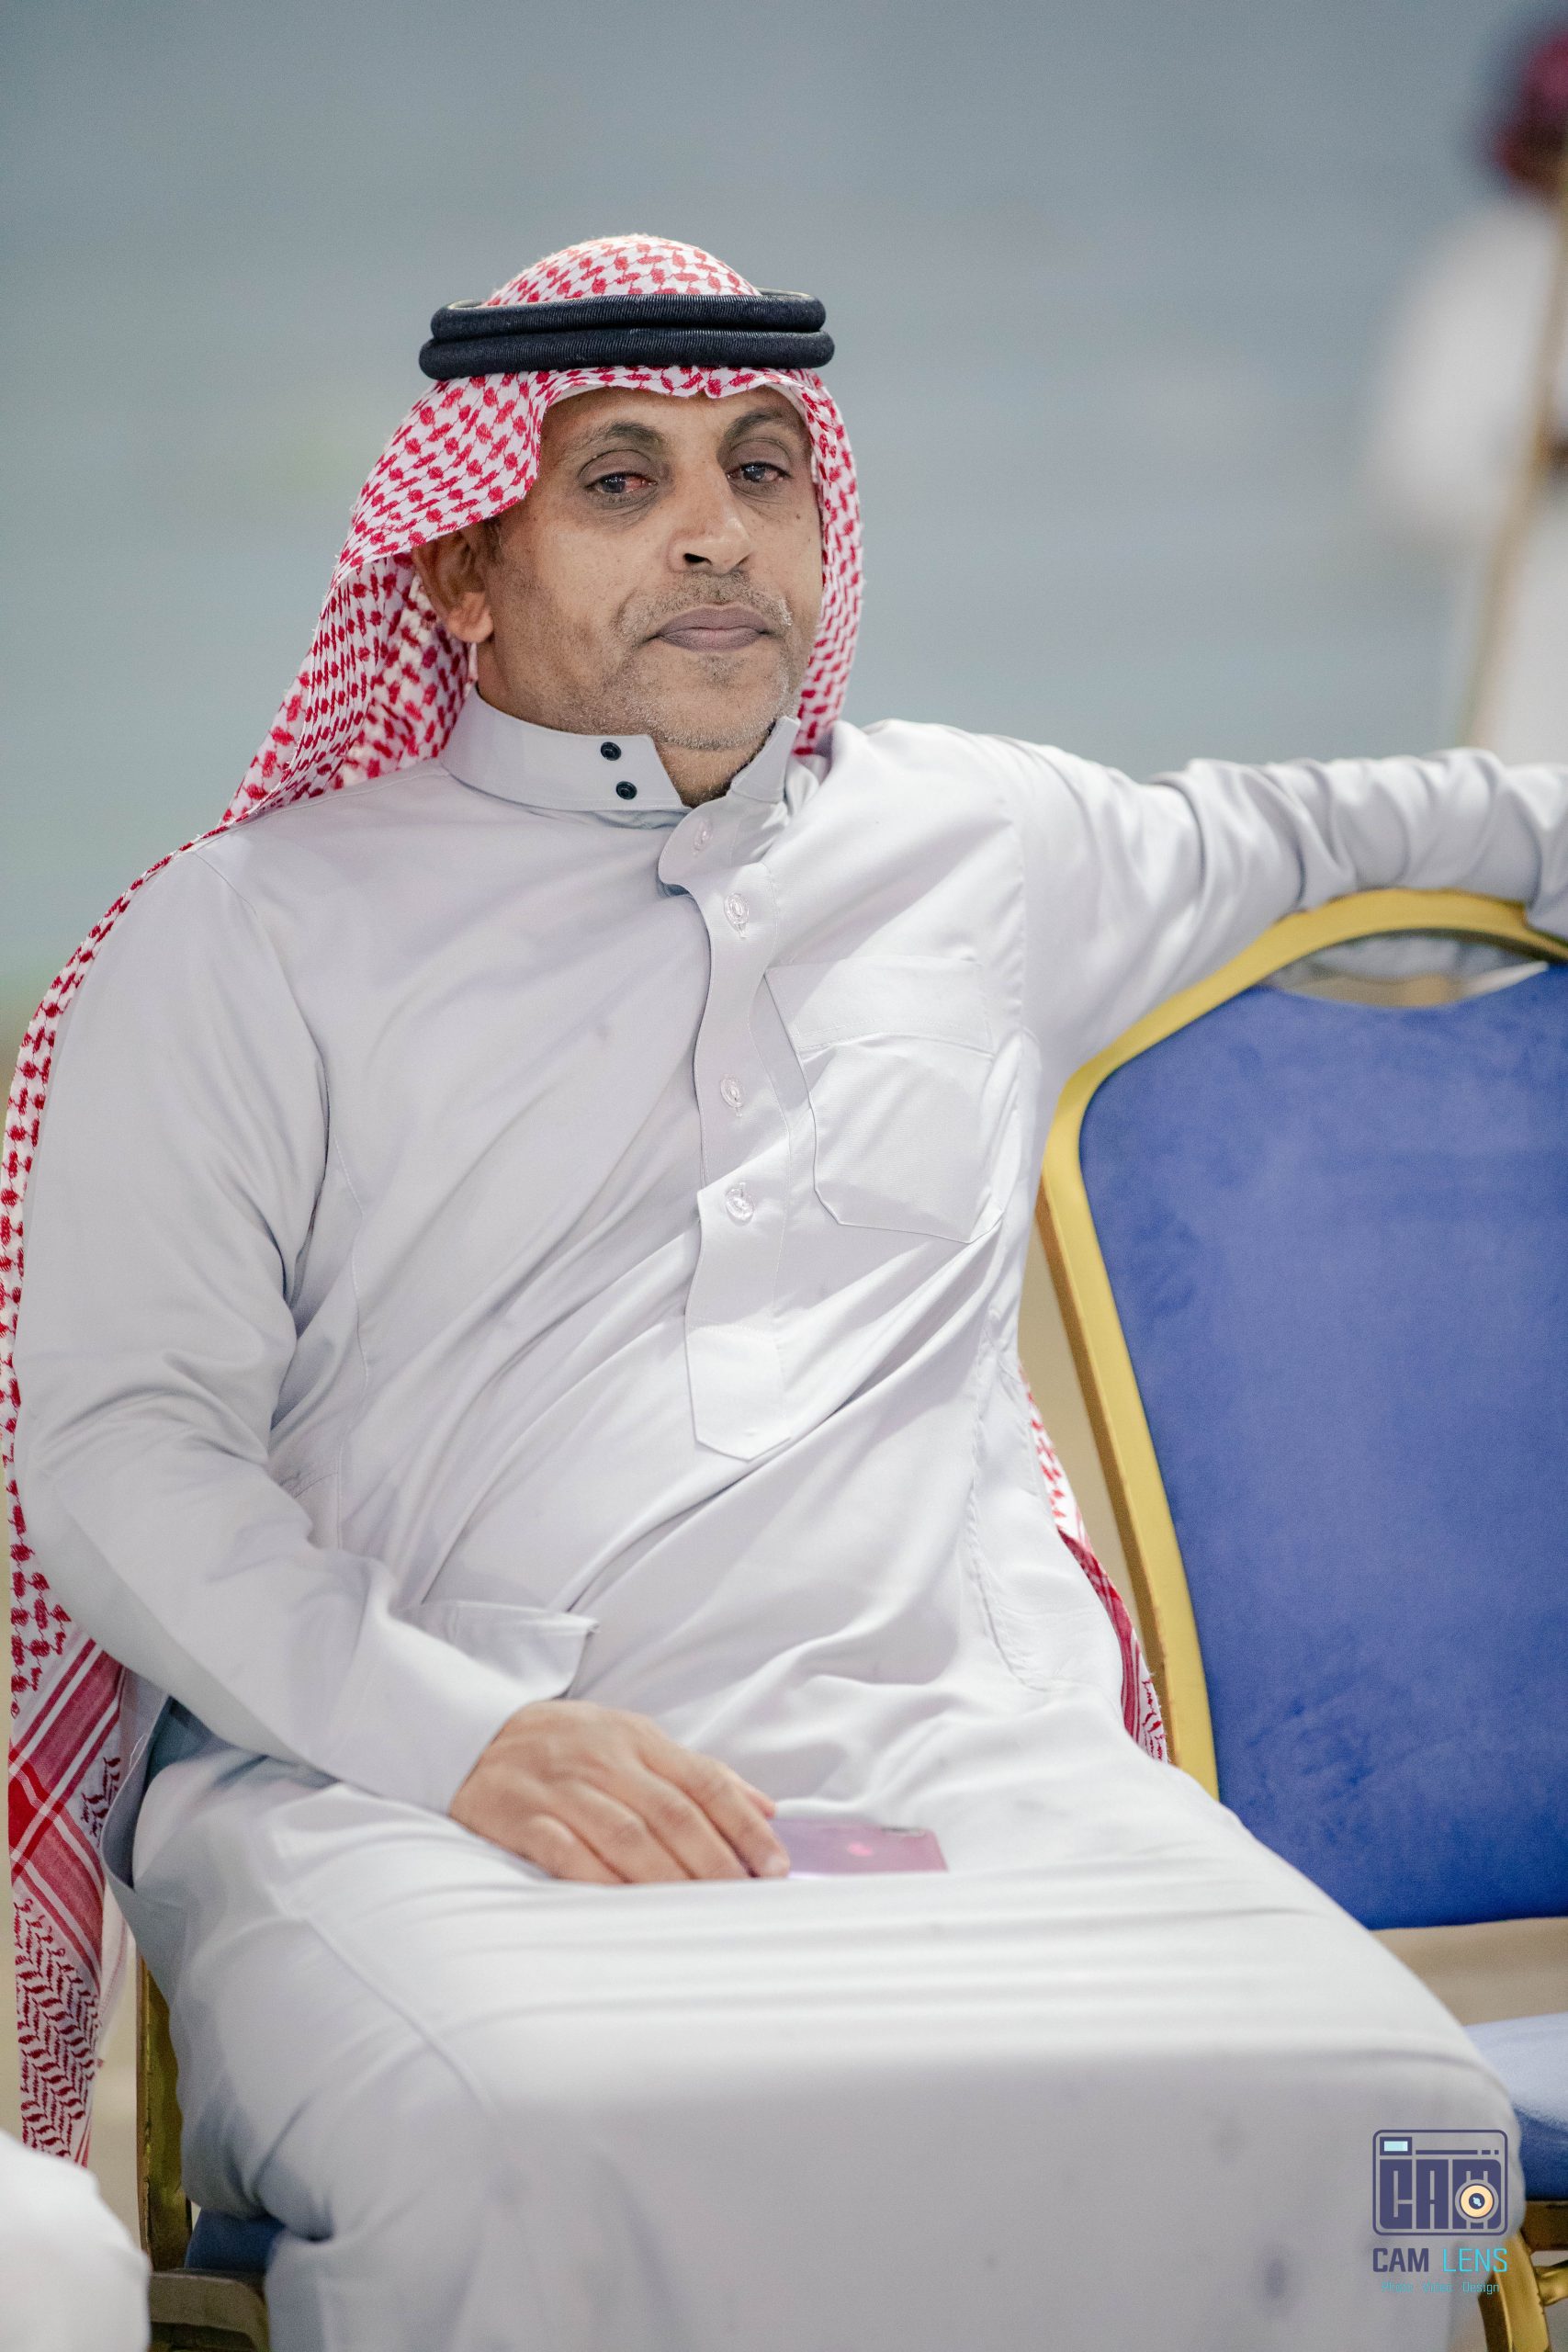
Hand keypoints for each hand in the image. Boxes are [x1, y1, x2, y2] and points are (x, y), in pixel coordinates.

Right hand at [450, 1699, 789, 1883]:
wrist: (474, 1736)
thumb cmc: (568, 1746)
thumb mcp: (634, 1741)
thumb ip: (698, 1774)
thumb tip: (766, 1809)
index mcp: (637, 1739)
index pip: (704, 1781)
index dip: (744, 1826)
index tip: (774, 1867)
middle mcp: (603, 1759)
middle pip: (671, 1813)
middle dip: (714, 1860)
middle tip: (743, 1899)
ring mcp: (560, 1788)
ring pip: (625, 1835)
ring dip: (668, 1878)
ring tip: (699, 1911)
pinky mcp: (519, 1816)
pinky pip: (565, 1852)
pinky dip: (600, 1880)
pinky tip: (628, 1905)